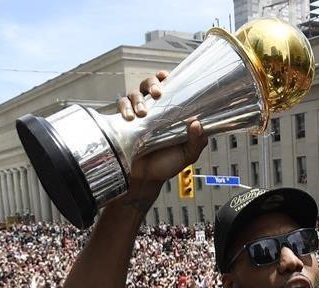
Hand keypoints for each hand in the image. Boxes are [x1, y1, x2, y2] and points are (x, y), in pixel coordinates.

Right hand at [114, 71, 207, 186]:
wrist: (146, 181)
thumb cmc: (165, 164)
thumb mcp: (187, 154)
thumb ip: (196, 141)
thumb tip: (198, 124)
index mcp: (167, 111)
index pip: (165, 87)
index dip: (163, 78)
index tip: (166, 76)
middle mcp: (150, 109)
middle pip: (147, 84)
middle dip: (151, 84)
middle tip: (157, 93)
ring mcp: (135, 115)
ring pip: (133, 94)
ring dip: (137, 99)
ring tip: (142, 113)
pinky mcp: (122, 123)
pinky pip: (120, 107)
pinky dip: (124, 108)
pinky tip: (129, 118)